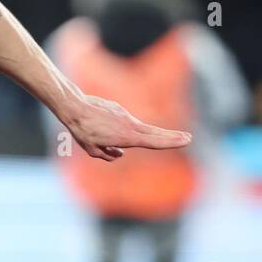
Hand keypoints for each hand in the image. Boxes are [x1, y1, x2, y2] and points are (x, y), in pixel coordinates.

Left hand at [61, 94, 190, 160]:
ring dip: (150, 134)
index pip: (153, 141)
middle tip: (188, 138)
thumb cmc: (82, 130)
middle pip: (155, 133)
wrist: (74, 106)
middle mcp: (129, 125)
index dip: (170, 142)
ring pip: (141, 128)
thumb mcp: (92, 150)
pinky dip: (123, 129)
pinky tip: (102, 130)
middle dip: (172, 136)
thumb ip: (107, 155)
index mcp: (126, 136)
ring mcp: (125, 115)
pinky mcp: (118, 110)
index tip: (187, 140)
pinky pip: (124, 123)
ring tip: (159, 136)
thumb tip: (118, 155)